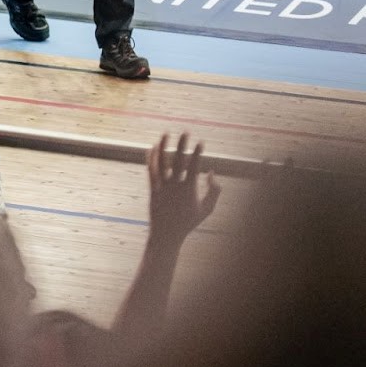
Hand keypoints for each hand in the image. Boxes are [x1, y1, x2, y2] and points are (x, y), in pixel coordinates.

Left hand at [145, 132, 218, 247]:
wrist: (167, 235)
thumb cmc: (189, 222)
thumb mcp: (207, 209)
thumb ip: (214, 190)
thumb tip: (211, 171)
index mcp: (188, 189)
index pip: (194, 167)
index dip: (197, 153)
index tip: (201, 142)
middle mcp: (174, 186)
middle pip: (178, 161)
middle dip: (182, 145)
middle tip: (185, 131)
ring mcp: (162, 187)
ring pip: (161, 163)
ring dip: (163, 147)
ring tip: (165, 133)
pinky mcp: (152, 189)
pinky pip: (151, 171)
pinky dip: (151, 159)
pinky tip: (152, 148)